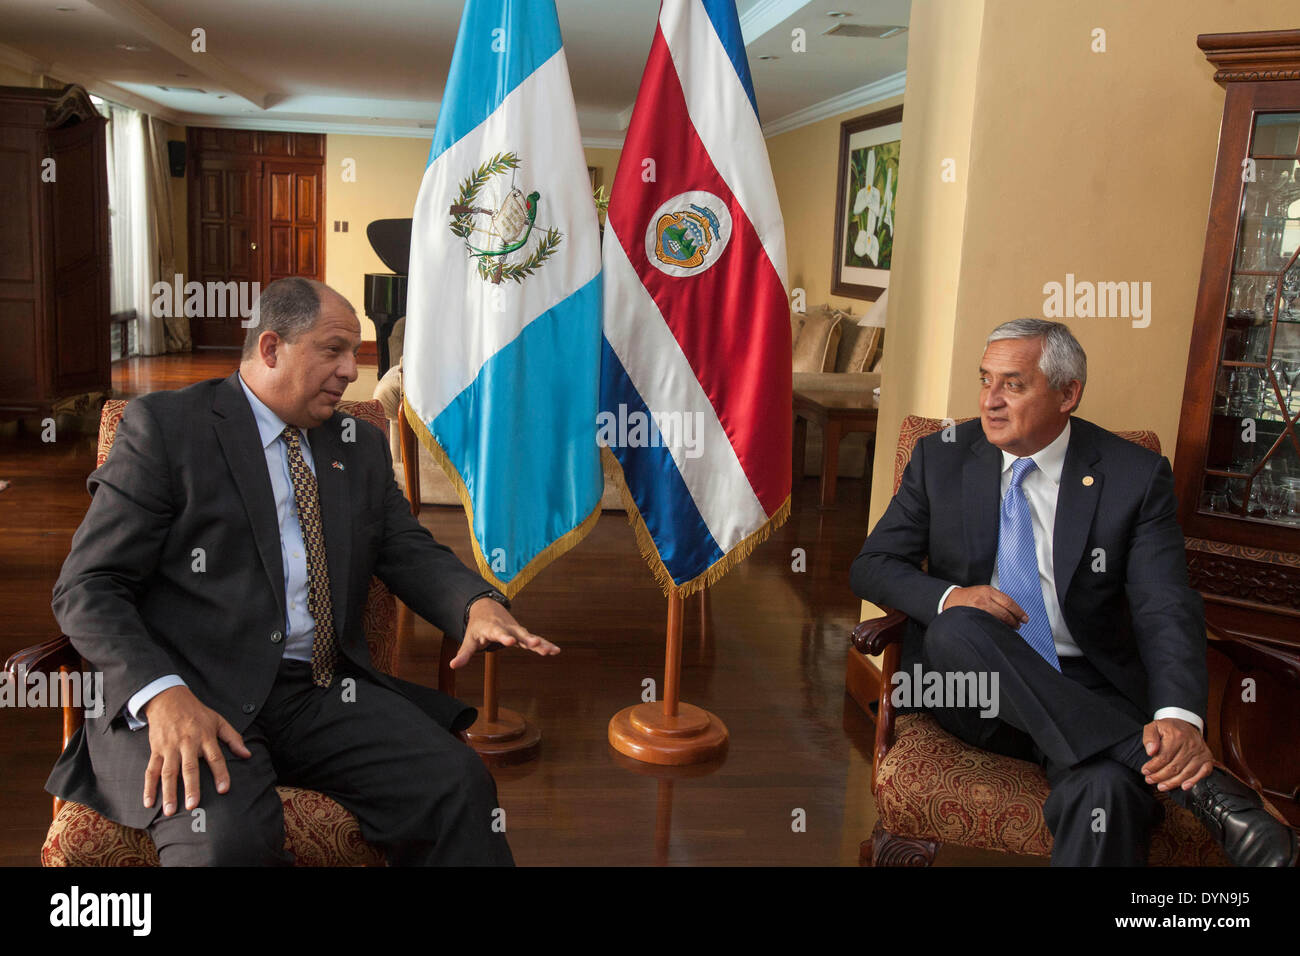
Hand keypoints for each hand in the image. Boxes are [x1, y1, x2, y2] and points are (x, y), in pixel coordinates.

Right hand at [142, 686, 250, 815]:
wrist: (168, 699)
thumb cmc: (197, 713)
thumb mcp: (218, 721)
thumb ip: (233, 738)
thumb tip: (248, 755)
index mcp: (205, 737)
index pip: (215, 757)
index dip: (220, 773)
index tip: (223, 790)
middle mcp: (187, 743)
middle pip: (189, 767)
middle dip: (191, 787)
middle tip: (193, 805)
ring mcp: (169, 748)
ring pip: (168, 772)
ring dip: (168, 792)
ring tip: (170, 811)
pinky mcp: (156, 750)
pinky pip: (151, 770)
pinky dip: (148, 787)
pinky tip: (148, 802)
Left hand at [450, 597, 559, 668]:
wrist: (487, 608)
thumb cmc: (478, 627)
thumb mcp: (469, 639)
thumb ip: (464, 654)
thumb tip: (452, 666)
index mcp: (492, 628)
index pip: (498, 632)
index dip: (504, 637)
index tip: (510, 641)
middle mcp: (507, 627)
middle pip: (518, 633)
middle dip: (527, 639)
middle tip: (535, 644)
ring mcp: (516, 630)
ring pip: (530, 636)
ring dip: (540, 643)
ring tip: (551, 651)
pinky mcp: (523, 634)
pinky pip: (535, 640)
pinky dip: (545, 644)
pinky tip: (556, 651)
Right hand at [941, 585, 1027, 628]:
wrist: (950, 599)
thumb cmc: (968, 596)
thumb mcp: (983, 592)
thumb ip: (997, 599)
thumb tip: (1013, 611)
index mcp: (988, 591)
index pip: (1009, 602)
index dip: (1019, 612)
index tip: (1024, 618)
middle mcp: (984, 599)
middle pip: (1005, 612)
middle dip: (1014, 620)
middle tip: (1018, 625)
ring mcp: (978, 609)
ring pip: (998, 619)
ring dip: (1007, 625)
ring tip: (1011, 628)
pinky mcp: (973, 617)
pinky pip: (989, 623)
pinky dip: (997, 627)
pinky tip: (1000, 629)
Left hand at [1141, 717, 1212, 791]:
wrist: (1186, 725)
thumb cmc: (1169, 728)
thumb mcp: (1154, 727)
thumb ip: (1149, 738)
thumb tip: (1150, 751)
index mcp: (1177, 736)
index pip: (1164, 757)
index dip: (1153, 767)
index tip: (1145, 771)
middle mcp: (1191, 745)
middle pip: (1174, 767)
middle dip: (1160, 776)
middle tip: (1150, 780)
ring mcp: (1200, 752)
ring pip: (1186, 773)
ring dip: (1173, 782)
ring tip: (1161, 786)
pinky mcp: (1207, 758)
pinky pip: (1203, 772)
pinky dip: (1194, 781)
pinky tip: (1184, 786)